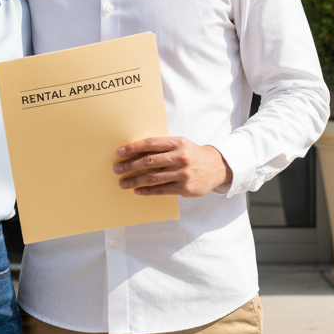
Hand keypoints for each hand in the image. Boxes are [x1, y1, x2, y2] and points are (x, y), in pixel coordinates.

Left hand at [114, 137, 232, 196]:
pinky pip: (162, 190)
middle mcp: (180, 157)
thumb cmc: (192, 154)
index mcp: (177, 143)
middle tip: (117, 169)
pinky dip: (147, 191)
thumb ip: (162, 147)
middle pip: (149, 161)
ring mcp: (183, 173)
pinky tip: (137, 190)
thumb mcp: (180, 145)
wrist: (217, 167)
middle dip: (130, 166)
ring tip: (123, 183)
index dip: (134, 147)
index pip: (151, 144)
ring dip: (135, 181)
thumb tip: (136, 152)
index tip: (120, 152)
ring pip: (153, 178)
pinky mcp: (185, 188)